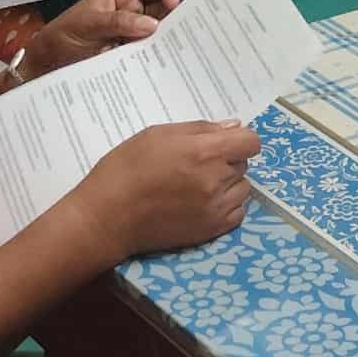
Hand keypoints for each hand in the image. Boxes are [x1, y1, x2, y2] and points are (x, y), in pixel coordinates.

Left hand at [23, 0, 180, 80]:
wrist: (45, 67)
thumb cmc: (61, 37)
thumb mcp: (86, 24)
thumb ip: (117, 22)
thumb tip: (152, 25)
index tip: (173, 4)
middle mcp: (135, 16)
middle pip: (165, 10)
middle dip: (177, 18)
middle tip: (185, 31)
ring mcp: (136, 39)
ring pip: (162, 35)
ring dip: (171, 41)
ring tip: (180, 51)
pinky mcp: (134, 60)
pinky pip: (153, 57)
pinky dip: (161, 61)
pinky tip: (167, 67)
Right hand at [74, 121, 257, 262]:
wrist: (106, 217)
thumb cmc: (125, 169)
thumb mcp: (156, 135)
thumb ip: (199, 129)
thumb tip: (233, 127)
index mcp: (204, 151)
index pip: (251, 142)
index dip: (239, 140)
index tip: (222, 144)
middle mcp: (216, 179)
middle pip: (243, 163)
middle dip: (225, 161)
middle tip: (195, 166)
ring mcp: (217, 207)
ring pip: (242, 188)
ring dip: (227, 184)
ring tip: (196, 186)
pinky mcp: (213, 230)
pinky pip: (237, 212)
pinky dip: (226, 206)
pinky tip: (201, 204)